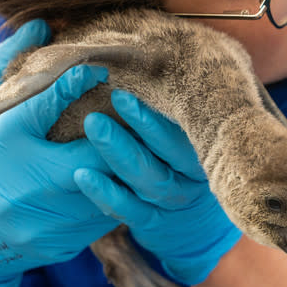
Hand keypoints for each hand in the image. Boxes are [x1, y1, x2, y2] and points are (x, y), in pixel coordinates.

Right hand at [0, 20, 118, 286]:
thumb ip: (4, 68)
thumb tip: (40, 24)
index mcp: (0, 149)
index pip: (40, 108)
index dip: (73, 83)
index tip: (98, 68)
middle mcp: (26, 186)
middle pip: (92, 154)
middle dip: (120, 132)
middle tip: (138, 108)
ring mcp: (50, 219)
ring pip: (111, 185)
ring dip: (131, 161)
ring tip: (148, 138)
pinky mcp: (69, 240)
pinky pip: (111, 211)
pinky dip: (124, 189)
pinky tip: (135, 172)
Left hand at [74, 90, 241, 285]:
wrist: (194, 223)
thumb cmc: (182, 161)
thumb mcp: (190, 137)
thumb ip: (176, 113)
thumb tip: (154, 63)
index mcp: (204, 153)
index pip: (185, 134)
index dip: (157, 116)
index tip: (125, 94)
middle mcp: (193, 178)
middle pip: (169, 154)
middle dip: (139, 127)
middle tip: (110, 100)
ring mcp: (173, 202)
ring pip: (148, 180)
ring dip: (119, 154)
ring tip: (92, 126)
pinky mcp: (152, 221)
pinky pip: (129, 210)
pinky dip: (106, 193)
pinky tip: (82, 175)